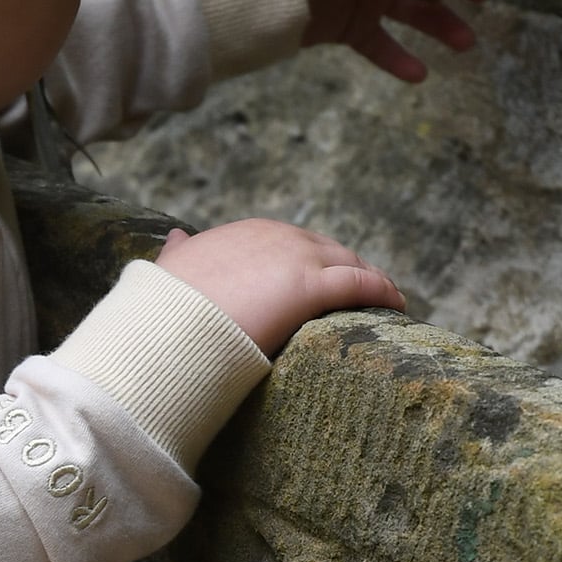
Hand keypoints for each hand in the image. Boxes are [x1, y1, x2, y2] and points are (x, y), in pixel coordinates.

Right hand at [155, 219, 403, 357]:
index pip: (293, 243)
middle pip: (328, 249)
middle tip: (365, 293)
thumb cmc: (164, 310)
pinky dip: (383, 292)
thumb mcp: (169, 270)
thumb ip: (178, 253)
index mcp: (244, 233)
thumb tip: (177, 237)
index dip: (313, 262)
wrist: (165, 328)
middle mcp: (274, 237)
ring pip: (350, 263)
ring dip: (371, 280)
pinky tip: (398, 305)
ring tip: (386, 301)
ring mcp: (296, 258)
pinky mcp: (312, 286)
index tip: (324, 280)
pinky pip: (361, 284)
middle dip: (348, 268)